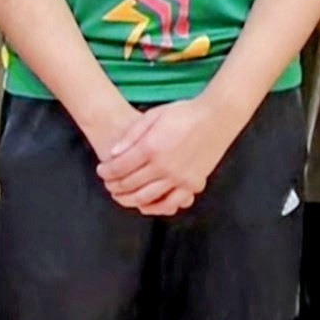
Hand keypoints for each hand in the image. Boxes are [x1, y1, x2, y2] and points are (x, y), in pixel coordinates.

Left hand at [97, 95, 234, 217]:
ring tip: (121, 196)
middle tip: (108, 185)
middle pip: (129, 184)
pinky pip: (171, 203)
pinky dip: (155, 207)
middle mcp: (164, 166)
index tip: (101, 171)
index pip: (119, 167)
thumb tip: (112, 154)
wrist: (217, 117)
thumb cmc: (184, 112)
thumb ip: (131, 135)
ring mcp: (179, 178)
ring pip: (146, 197)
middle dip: (114, 186)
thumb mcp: (153, 115)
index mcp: (151, 147)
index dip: (106, 172)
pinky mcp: (193, 184)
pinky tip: (146, 204)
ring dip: (129, 199)